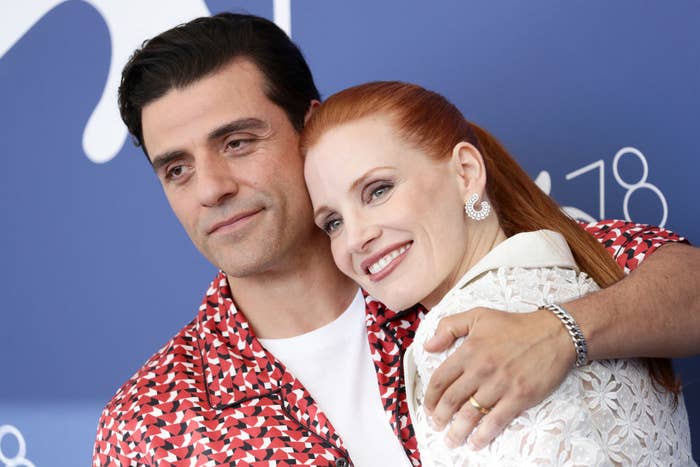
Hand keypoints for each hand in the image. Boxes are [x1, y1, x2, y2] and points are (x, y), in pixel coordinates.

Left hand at [423, 306, 574, 449]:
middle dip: (440, 418)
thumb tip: (428, 346)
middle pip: (452, 400)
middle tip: (436, 427)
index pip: (440, 379)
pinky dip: (483, 435)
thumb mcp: (478, 315)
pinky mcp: (519, 397)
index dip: (430, 397)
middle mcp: (480, 369)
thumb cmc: (515, 325)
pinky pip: (496, 421)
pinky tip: (476, 443)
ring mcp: (499, 385)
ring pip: (470, 414)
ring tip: (451, 441)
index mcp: (468, 351)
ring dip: (457, 431)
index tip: (428, 408)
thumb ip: (449, 327)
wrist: (554, 333)